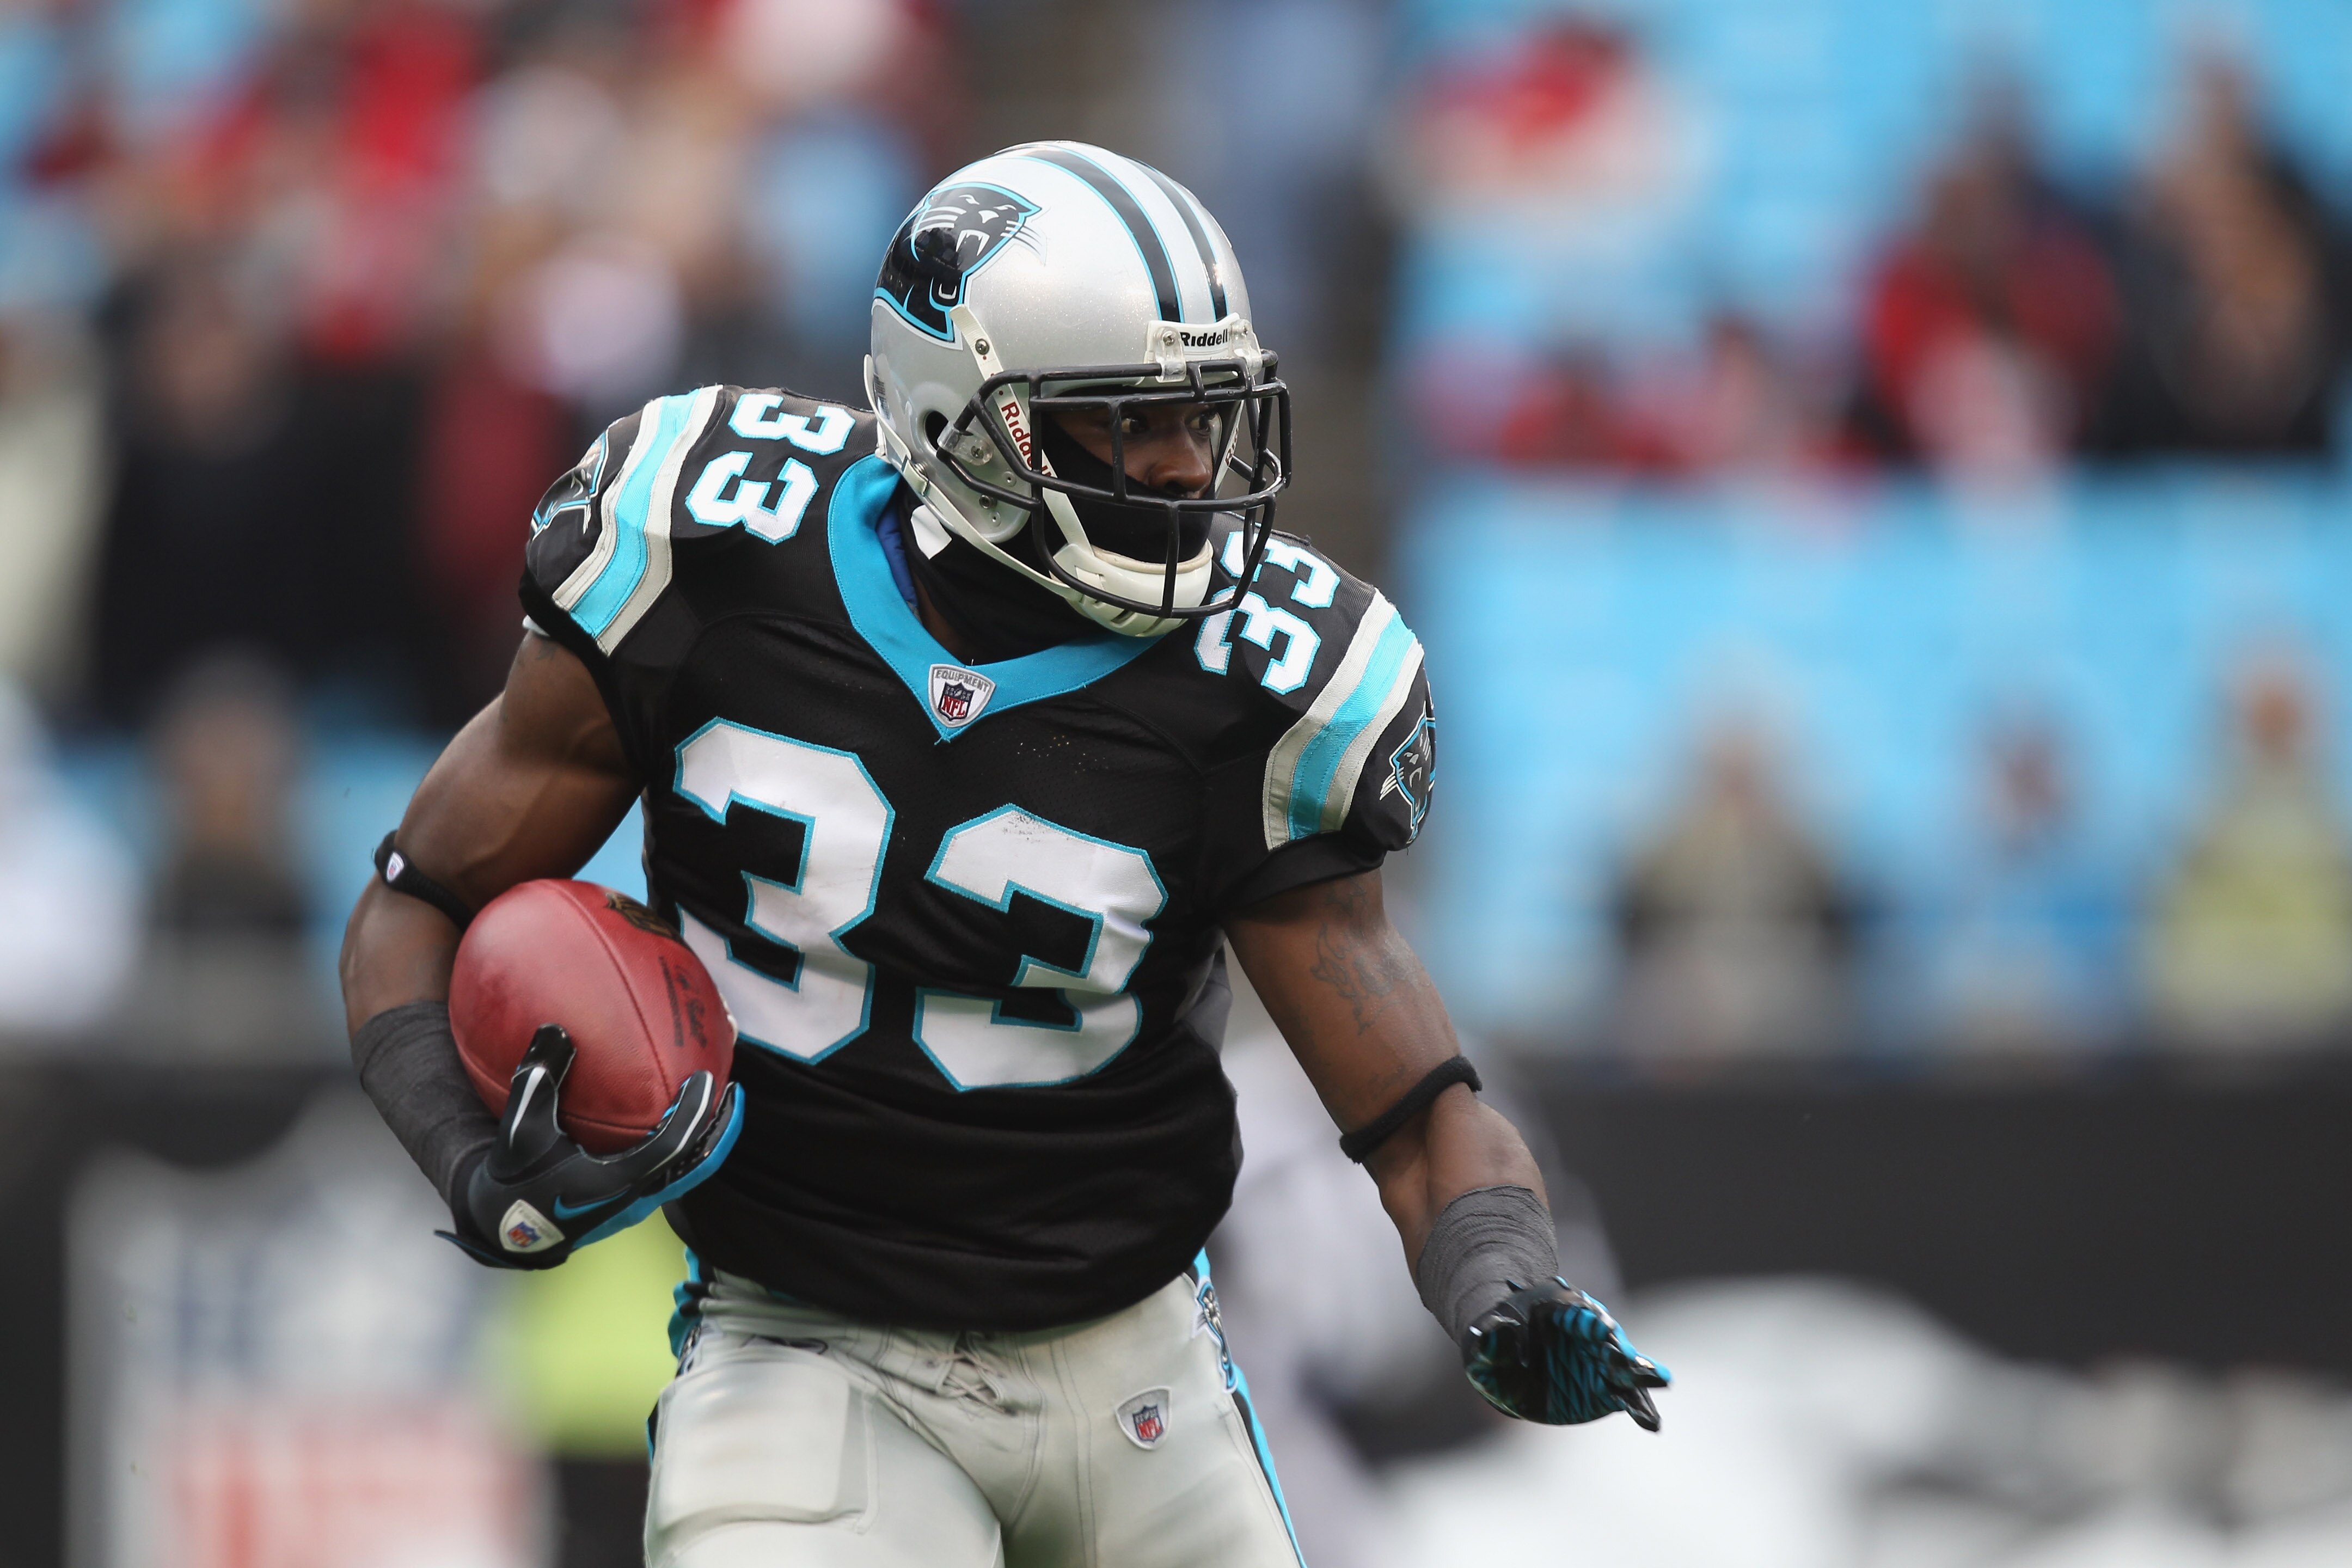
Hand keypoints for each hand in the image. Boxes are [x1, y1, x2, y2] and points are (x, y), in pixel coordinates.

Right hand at [437, 1024, 742, 1270]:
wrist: (507, 1234)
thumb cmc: (514, 1181)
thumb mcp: (518, 1129)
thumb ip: (538, 1080)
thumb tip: (556, 1030)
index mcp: (615, 1183)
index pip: (671, 1148)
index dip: (693, 1114)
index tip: (708, 1079)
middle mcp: (636, 1199)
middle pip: (696, 1164)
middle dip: (719, 1128)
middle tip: (734, 1090)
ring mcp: (638, 1205)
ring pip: (689, 1172)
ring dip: (706, 1138)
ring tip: (719, 1102)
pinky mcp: (633, 1205)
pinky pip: (673, 1172)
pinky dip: (686, 1145)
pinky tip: (681, 1119)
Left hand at [1462, 1278, 1669, 1429]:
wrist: (1508, 1368)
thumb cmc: (1495, 1349)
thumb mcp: (1484, 1347)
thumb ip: (1490, 1342)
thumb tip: (1494, 1332)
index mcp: (1558, 1311)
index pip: (1577, 1312)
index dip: (1589, 1319)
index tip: (1601, 1327)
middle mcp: (1586, 1334)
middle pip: (1608, 1338)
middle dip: (1618, 1348)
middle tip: (1630, 1360)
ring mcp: (1598, 1362)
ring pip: (1624, 1367)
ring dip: (1640, 1373)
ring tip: (1662, 1380)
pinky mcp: (1605, 1390)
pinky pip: (1625, 1398)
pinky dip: (1638, 1408)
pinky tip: (1651, 1423)